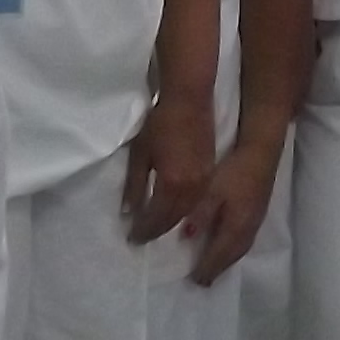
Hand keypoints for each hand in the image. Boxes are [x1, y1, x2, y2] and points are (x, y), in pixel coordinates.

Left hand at [123, 91, 213, 243]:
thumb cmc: (159, 124)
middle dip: (157, 230)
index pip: (157, 218)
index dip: (144, 230)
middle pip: (174, 219)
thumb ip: (135, 186)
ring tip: (157, 228)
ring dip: (173, 223)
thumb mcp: (140, 155)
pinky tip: (176, 212)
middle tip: (142, 236)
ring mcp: (204, 182)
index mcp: (172, 184)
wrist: (189, 102)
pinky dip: (185, 212)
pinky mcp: (210, 174)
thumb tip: (129, 212)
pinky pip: (198, 202)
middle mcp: (191, 189)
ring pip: (189, 213)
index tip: (132, 237)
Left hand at [183, 123, 285, 285]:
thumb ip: (199, 214)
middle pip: (231, 256)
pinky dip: (233, 250)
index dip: (206, 269)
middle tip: (203, 281)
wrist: (261, 153)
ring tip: (214, 268)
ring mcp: (255, 221)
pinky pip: (243, 240)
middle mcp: (247, 229)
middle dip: (217, 269)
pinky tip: (227, 245)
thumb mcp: (210, 190)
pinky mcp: (257, 211)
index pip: (218, 256)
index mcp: (235, 227)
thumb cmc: (233, 171)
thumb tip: (187, 237)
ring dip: (226, 261)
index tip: (194, 282)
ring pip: (239, 249)